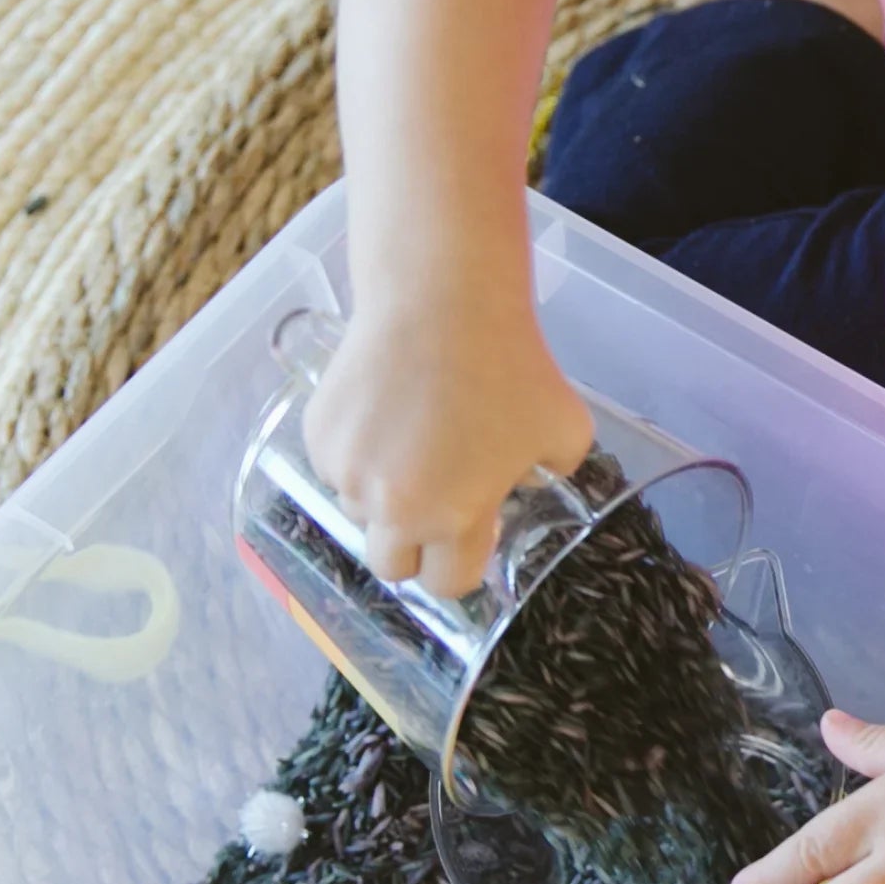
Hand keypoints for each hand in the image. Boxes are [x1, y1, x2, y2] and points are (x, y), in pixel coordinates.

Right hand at [303, 288, 590, 595]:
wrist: (441, 299)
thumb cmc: (510, 365)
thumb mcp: (564, 430)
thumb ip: (550, 474)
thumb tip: (526, 481)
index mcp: (453, 519)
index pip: (447, 584)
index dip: (461, 564)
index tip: (469, 537)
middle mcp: (392, 508)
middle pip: (391, 566)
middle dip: (413, 545)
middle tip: (433, 502)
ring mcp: (348, 473)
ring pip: (360, 510)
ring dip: (382, 495)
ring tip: (411, 439)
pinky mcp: (320, 436)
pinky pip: (337, 467)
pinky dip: (357, 453)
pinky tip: (385, 411)